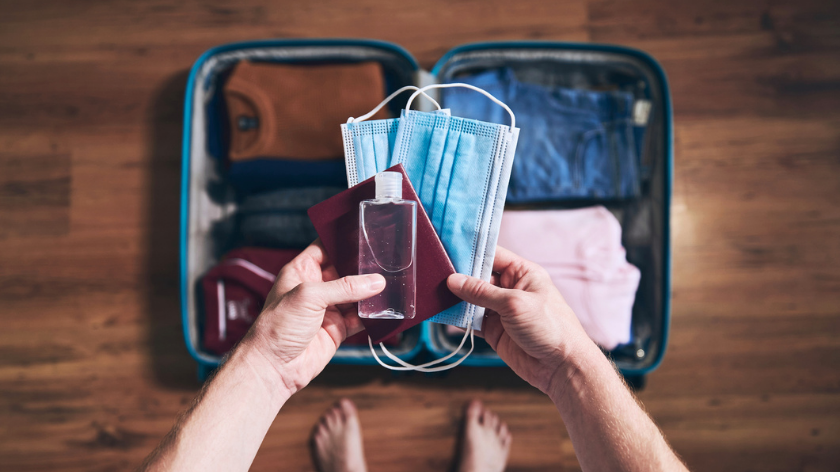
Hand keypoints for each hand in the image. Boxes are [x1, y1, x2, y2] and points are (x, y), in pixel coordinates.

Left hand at [243, 240, 384, 396]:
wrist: (274, 367)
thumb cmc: (277, 327)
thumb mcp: (309, 296)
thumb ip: (344, 287)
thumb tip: (375, 281)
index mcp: (301, 271)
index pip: (325, 248)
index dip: (343, 241)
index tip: (365, 234)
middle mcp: (315, 288)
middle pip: (345, 271)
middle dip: (363, 267)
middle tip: (385, 260)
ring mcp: (327, 309)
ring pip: (356, 295)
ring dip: (370, 292)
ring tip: (391, 282)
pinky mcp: (338, 329)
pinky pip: (359, 317)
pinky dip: (371, 314)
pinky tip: (384, 308)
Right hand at [447, 246, 593, 395]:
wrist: (560, 367)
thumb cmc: (550, 328)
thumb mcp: (514, 303)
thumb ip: (482, 292)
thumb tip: (454, 280)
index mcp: (522, 273)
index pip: (492, 255)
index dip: (471, 252)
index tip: (447, 248)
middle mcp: (510, 289)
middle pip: (478, 276)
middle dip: (458, 275)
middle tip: (434, 271)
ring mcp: (500, 310)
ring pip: (471, 298)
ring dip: (455, 297)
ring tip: (432, 290)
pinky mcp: (493, 330)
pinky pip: (470, 319)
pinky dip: (457, 316)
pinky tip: (442, 311)